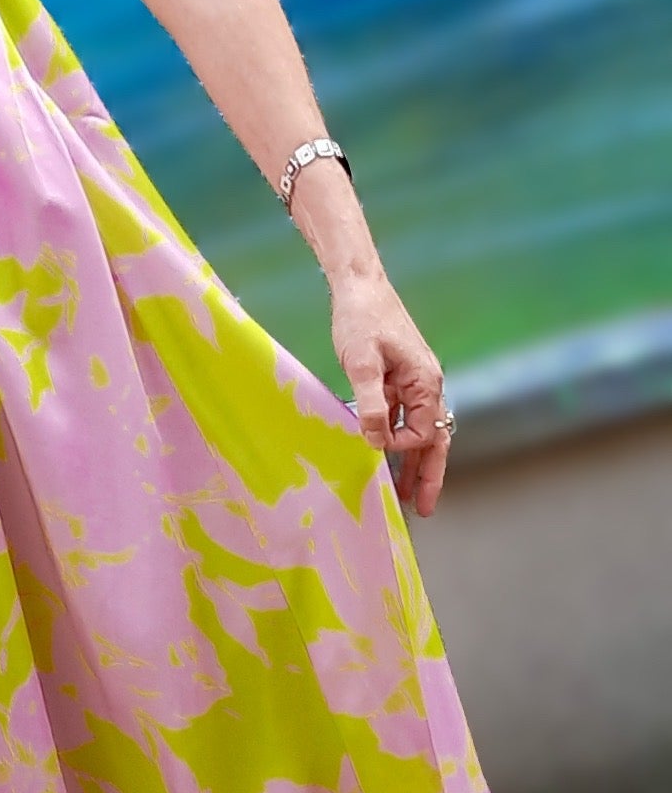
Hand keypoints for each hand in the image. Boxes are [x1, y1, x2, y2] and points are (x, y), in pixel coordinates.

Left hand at [329, 270, 451, 518]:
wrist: (358, 283)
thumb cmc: (361, 319)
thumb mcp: (361, 362)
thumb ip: (371, 403)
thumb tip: (376, 440)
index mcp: (425, 382)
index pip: (422, 432)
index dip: (399, 446)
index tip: (374, 444)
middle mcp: (427, 383)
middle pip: (434, 438)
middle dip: (429, 474)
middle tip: (424, 509)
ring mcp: (414, 379)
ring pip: (419, 429)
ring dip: (413, 459)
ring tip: (407, 493)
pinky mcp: (399, 374)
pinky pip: (403, 413)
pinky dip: (397, 434)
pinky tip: (383, 450)